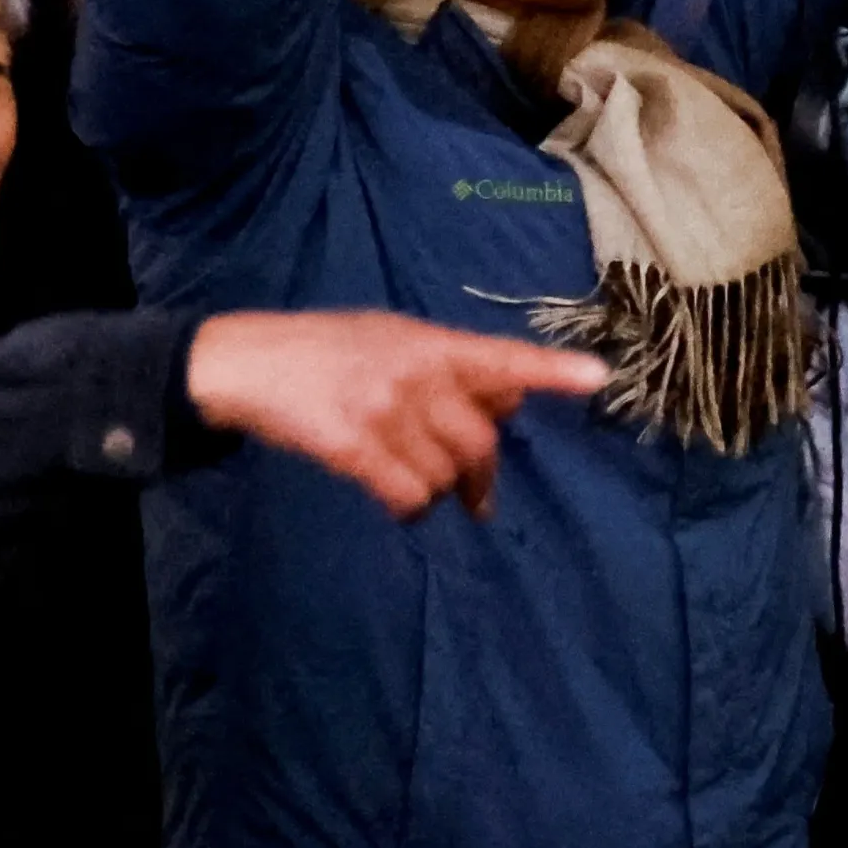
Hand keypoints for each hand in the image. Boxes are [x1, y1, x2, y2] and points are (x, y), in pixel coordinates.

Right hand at [186, 310, 609, 518]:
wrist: (248, 362)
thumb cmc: (325, 350)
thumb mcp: (391, 338)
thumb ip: (450, 368)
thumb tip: (510, 402)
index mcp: (430, 342)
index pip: (501, 358)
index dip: (551, 371)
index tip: (599, 379)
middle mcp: (415, 373)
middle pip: (481, 442)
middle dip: (481, 476)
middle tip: (476, 495)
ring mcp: (384, 410)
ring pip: (445, 475)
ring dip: (438, 492)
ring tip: (410, 480)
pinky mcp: (353, 447)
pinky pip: (408, 495)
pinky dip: (410, 509)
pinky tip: (395, 502)